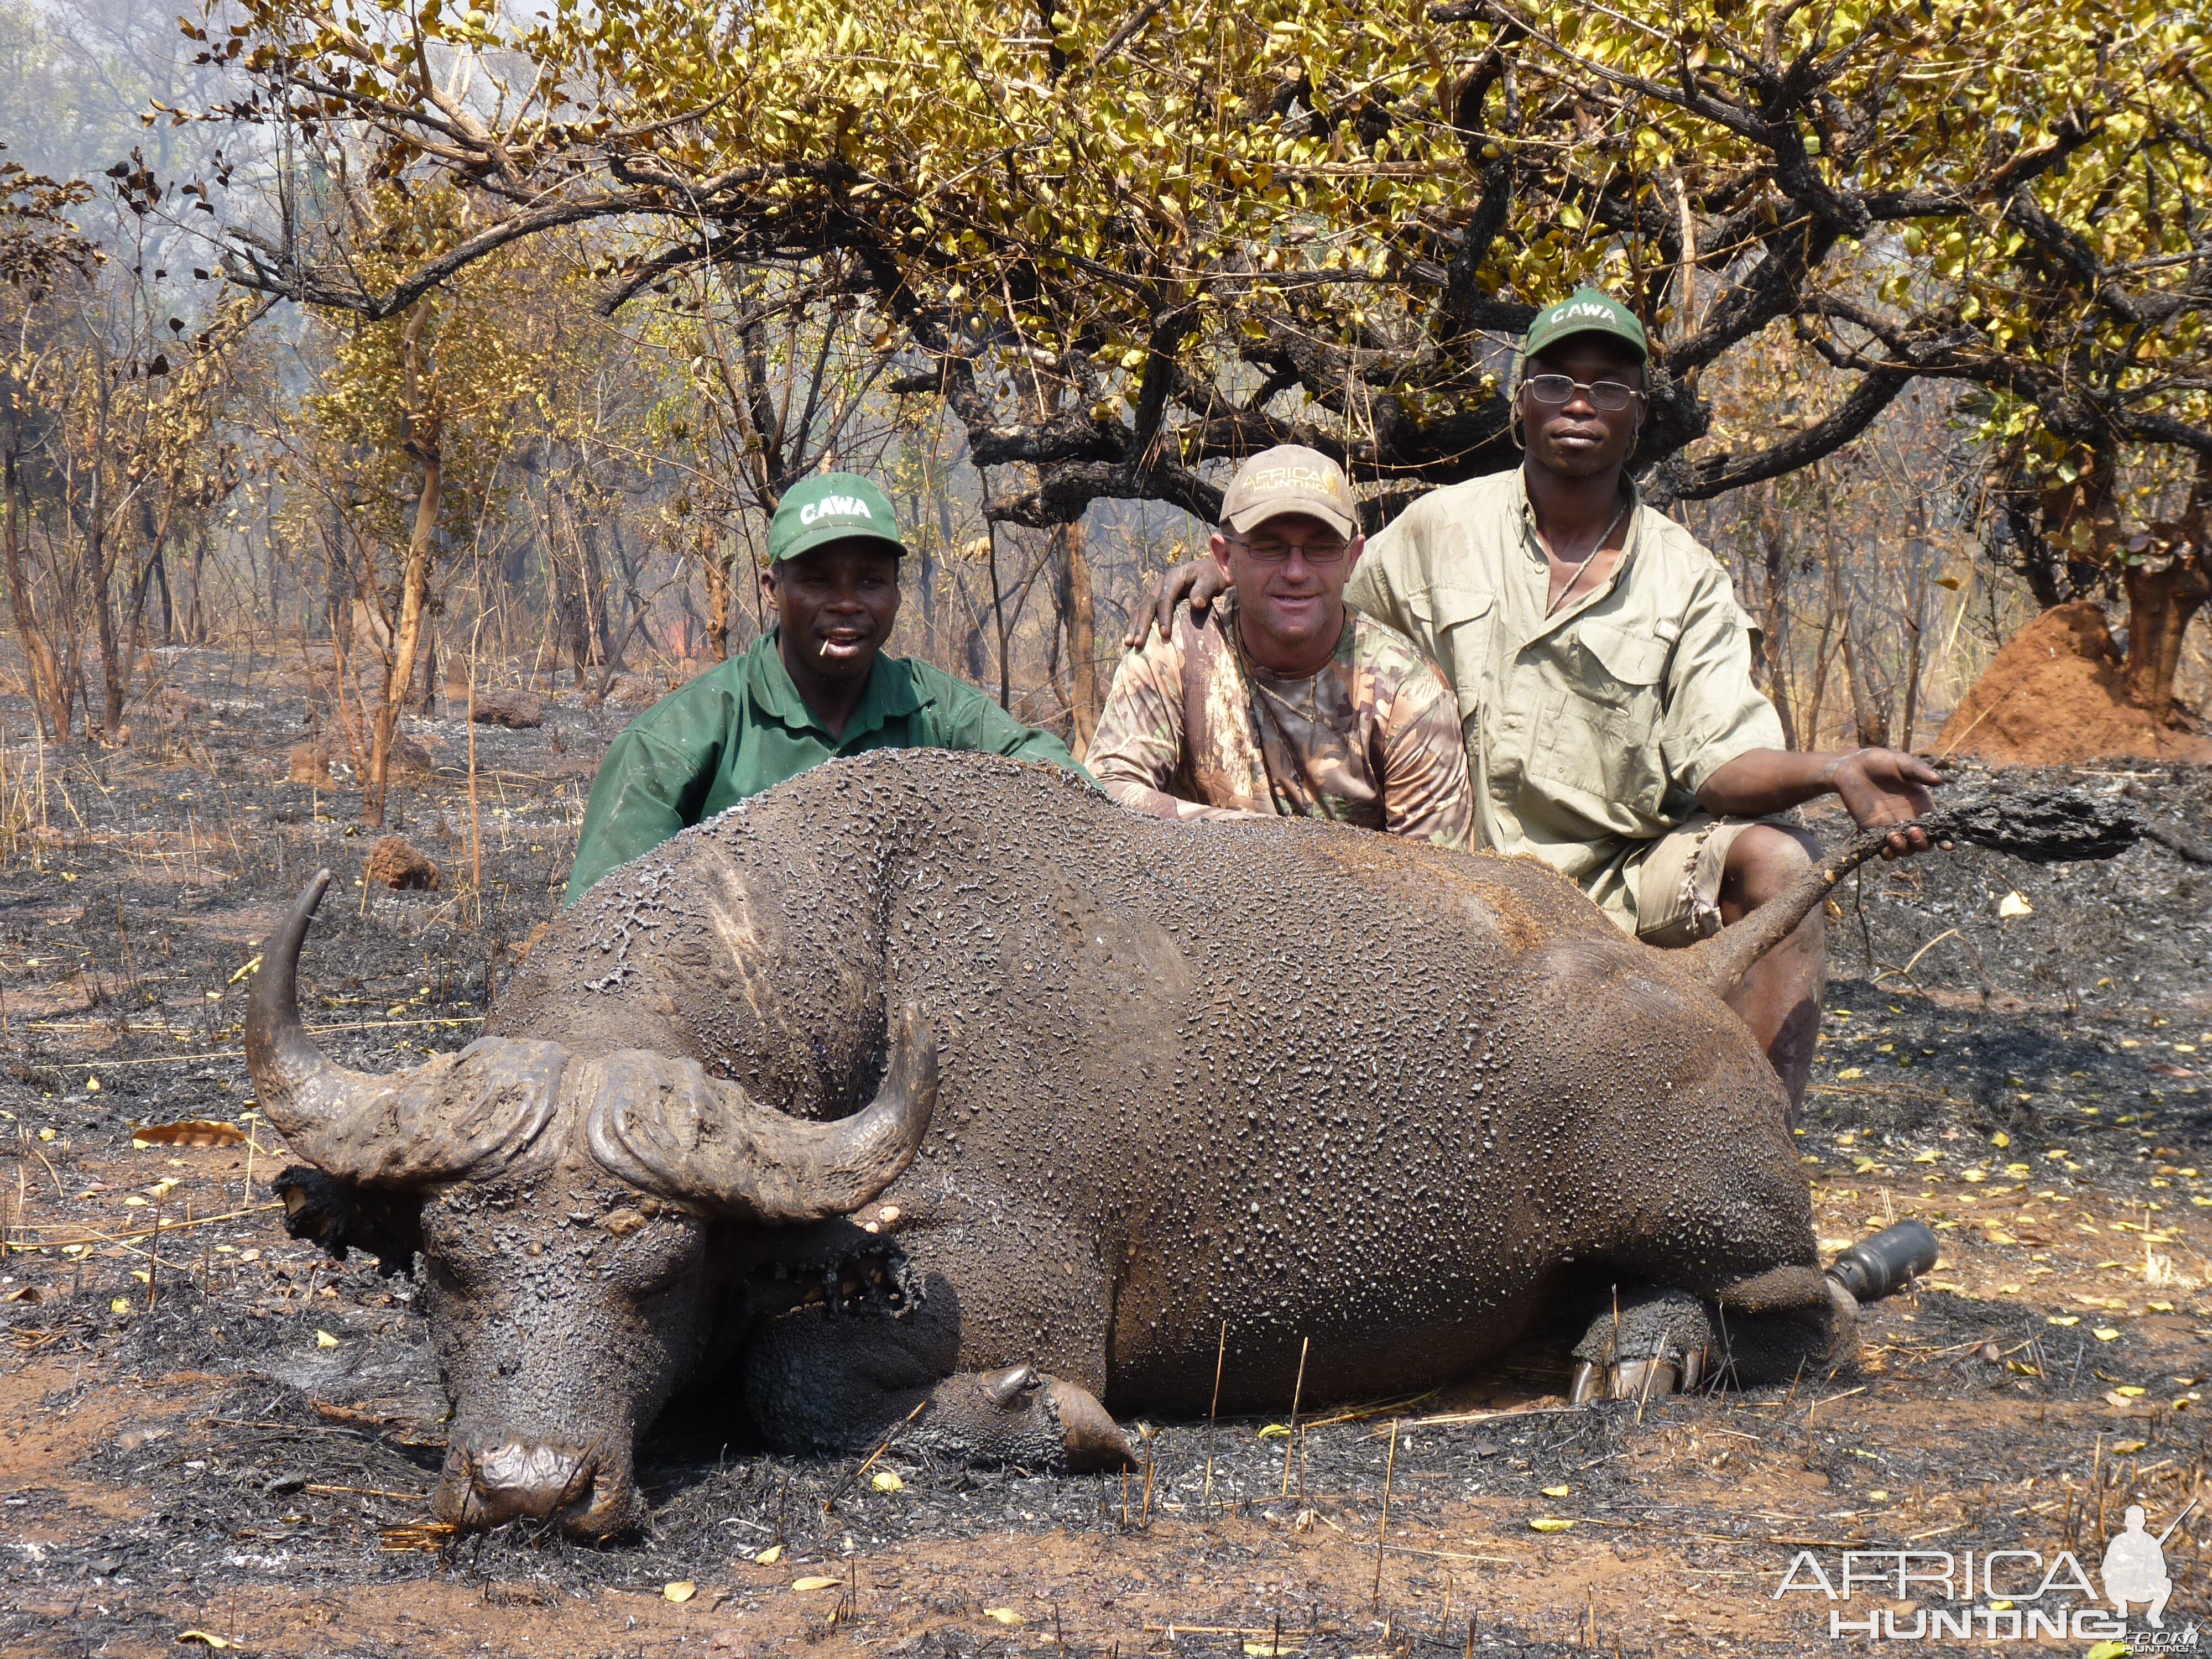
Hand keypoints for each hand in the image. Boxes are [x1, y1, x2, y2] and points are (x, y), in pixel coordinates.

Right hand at [1123, 559, 1226, 647]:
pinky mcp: (1156, 600)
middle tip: (1137, 643)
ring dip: (1134, 626)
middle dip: (1141, 625)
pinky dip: (1136, 624)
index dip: (1163, 617)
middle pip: (1147, 605)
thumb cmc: (1213, 576)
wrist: (1211, 571)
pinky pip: (1142, 612)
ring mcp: (1156, 592)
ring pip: (1140, 609)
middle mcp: (1161, 585)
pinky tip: (1131, 637)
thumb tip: (1196, 604)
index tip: (1164, 635)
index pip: (1165, 599)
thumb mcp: (1212, 580)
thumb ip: (1204, 590)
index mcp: (1173, 578)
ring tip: (1128, 644)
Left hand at [1825, 749, 1945, 858]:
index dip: (1945, 837)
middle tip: (1912, 830)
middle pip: (1923, 843)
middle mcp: (1910, 819)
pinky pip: (1884, 849)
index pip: (1938, 826)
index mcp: (1922, 805)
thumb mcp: (1902, 763)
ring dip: (1903, 848)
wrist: (1852, 766)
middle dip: (1922, 842)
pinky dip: (1887, 853)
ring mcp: (1892, 827)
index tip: (1948, 845)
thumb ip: (1919, 772)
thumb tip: (1939, 780)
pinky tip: (1885, 848)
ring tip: (1893, 835)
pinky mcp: (1874, 831)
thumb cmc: (1881, 762)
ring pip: (1905, 849)